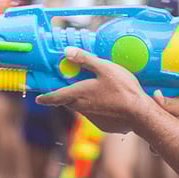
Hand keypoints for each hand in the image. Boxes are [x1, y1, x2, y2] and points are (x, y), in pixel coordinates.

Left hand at [35, 47, 152, 133]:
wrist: (140, 113)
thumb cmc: (122, 89)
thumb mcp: (104, 68)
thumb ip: (85, 59)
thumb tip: (67, 52)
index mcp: (78, 94)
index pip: (55, 97)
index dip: (45, 97)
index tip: (38, 99)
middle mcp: (82, 108)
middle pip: (69, 101)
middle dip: (67, 95)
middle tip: (71, 86)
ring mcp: (92, 118)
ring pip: (82, 107)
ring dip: (84, 100)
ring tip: (97, 90)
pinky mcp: (103, 124)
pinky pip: (95, 114)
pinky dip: (98, 107)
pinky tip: (111, 101)